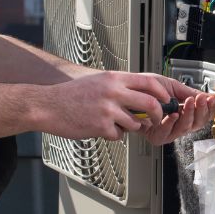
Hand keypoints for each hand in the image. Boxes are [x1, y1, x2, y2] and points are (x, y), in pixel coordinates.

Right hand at [36, 70, 173, 141]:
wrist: (48, 105)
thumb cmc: (72, 95)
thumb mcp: (99, 81)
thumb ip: (120, 86)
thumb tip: (144, 95)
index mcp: (114, 78)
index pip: (149, 82)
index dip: (163, 92)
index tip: (166, 100)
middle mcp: (113, 91)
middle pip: (150, 104)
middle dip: (158, 115)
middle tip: (155, 120)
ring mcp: (108, 109)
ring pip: (136, 123)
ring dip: (132, 127)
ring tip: (119, 124)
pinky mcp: (101, 126)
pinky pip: (119, 135)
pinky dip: (114, 135)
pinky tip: (101, 128)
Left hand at [139, 82, 214, 146]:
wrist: (128, 91)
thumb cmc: (147, 89)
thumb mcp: (172, 86)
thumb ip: (190, 92)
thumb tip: (208, 96)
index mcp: (184, 112)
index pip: (202, 115)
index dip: (209, 109)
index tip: (212, 99)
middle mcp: (178, 124)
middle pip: (198, 124)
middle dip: (201, 111)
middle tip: (201, 99)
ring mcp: (168, 131)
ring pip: (185, 128)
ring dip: (189, 114)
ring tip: (189, 102)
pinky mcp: (157, 137)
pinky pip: (168, 133)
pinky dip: (171, 123)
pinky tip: (173, 115)